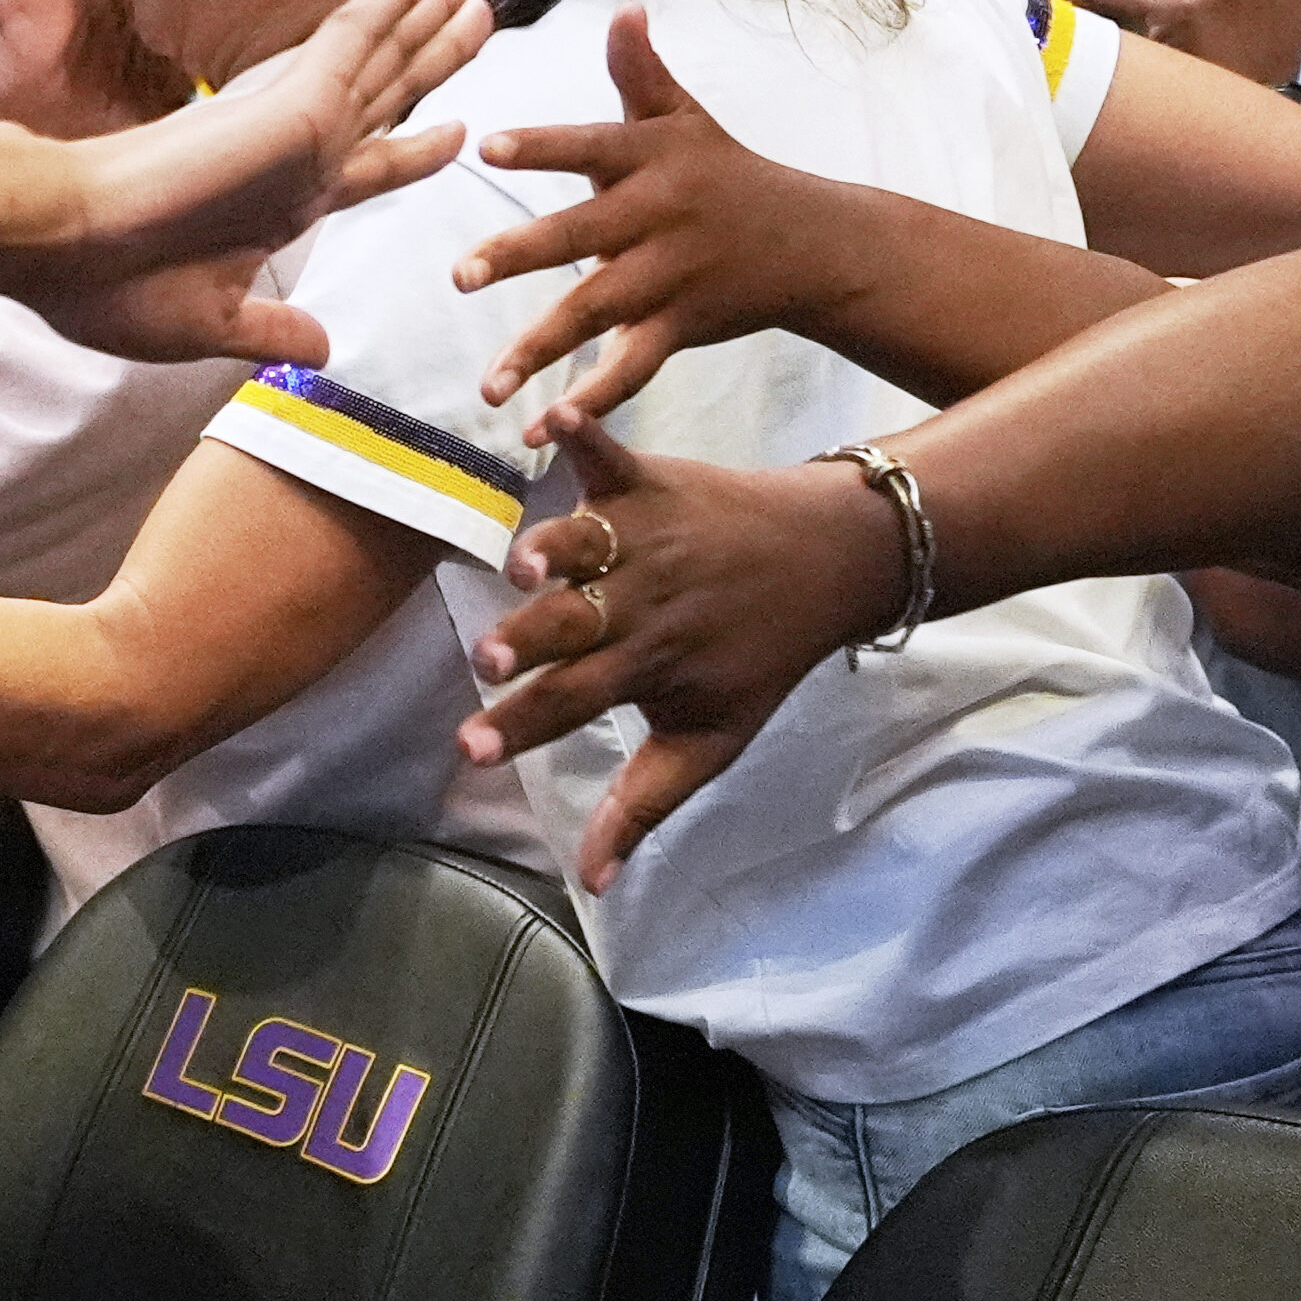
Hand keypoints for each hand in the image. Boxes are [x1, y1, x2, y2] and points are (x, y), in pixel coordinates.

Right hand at [4, 0, 494, 361]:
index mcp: (279, 205)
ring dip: (428, 10)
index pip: (364, 165)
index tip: (458, 128)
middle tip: (477, 2)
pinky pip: (355, 40)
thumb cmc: (108, 287)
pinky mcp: (289, 104)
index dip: (415, 148)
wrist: (58, 244)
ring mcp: (294, 124)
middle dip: (433, 50)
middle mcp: (294, 155)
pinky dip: (393, 1)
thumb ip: (272, 328)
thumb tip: (324, 349)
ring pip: (381, 56)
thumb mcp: (211, 324)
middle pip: (385, 93)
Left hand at [453, 7, 844, 440]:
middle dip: (520, 256)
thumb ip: (641, 73)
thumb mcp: (687, 118)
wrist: (813, 242)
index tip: (488, 146)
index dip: (543, 146)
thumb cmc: (728, 171)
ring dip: (539, 349)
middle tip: (460, 275)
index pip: (590, 146)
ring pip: (597, 313)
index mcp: (651, 159)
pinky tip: (541, 432)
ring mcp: (670, 277)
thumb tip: (623, 7)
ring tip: (488, 386)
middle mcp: (659, 217)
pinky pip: (631, 369)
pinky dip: (591, 401)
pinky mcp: (681, 327)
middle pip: (581, 236)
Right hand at [453, 426, 908, 888]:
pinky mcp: (649, 483)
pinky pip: (610, 456)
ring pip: (585, 548)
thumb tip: (591, 882)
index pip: (573, 703)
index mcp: (649, 666)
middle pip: (572, 628)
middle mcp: (643, 604)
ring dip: (551, 553)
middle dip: (529, 644)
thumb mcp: (711, 740)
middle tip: (489, 661)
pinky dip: (584, 436)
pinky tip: (552, 418)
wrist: (831, 562)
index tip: (469, 748)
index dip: (520, 727)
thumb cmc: (758, 657)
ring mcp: (645, 539)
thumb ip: (643, 805)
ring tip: (522, 565)